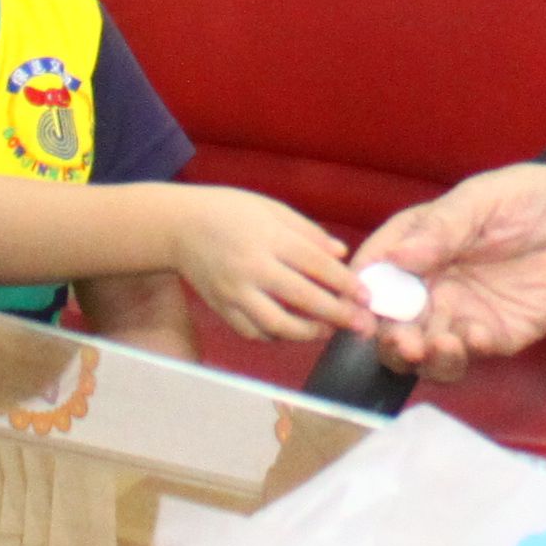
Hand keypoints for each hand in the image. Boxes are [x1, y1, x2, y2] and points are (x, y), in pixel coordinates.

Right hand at [158, 186, 367, 345]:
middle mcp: (252, 268)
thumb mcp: (272, 209)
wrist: (178, 226)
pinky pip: (253, 332)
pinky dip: (276, 336)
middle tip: (361, 324)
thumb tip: (342, 254)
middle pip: (302, 298)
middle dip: (337, 314)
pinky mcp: (221, 308)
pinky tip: (293, 331)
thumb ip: (309, 233)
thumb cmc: (230, 211)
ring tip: (327, 330)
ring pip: (277, 324)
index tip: (367, 296)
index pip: (316, 265)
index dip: (345, 283)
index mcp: (268, 238)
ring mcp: (234, 292)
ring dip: (308, 332)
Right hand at [354, 166, 545, 379]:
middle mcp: (430, 284)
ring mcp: (457, 314)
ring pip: (422, 349)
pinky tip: (479, 335)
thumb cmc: (531, 201)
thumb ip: (440, 229)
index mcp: (417, 245)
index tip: (362, 308)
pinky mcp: (489, 337)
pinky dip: (463, 353)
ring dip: (422, 355)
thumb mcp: (480, 200)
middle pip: (391, 322)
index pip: (375, 272)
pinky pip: (464, 356)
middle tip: (405, 340)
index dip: (361, 292)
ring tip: (439, 345)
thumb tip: (398, 257)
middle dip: (390, 337)